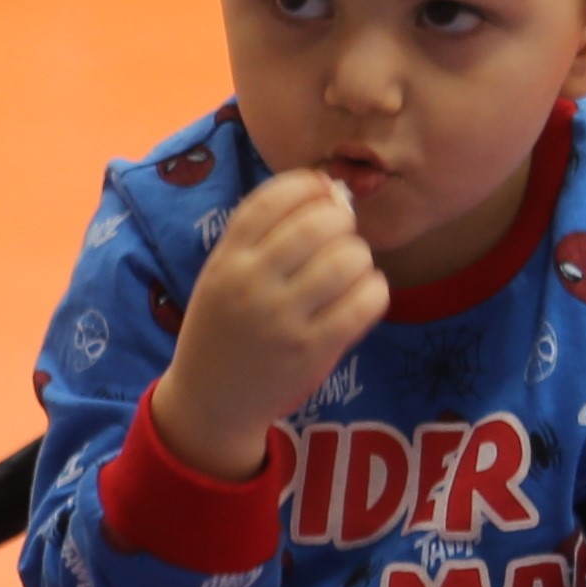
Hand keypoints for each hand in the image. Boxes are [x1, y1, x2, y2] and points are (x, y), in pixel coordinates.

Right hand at [155, 170, 389, 482]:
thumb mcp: (222, 276)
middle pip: (318, 224)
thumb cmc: (223, 329)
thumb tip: (331, 190)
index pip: (271, 200)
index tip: (323, 191)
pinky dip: (375, 290)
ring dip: (360, 258)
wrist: (210, 401)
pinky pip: (366, 301)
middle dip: (341, 223)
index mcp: (226, 261)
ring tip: (350, 271)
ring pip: (348, 259)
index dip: (308, 185)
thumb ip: (263, 238)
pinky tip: (362, 296)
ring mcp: (283, 319)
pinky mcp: (314, 350)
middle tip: (339, 239)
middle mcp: (251, 284)